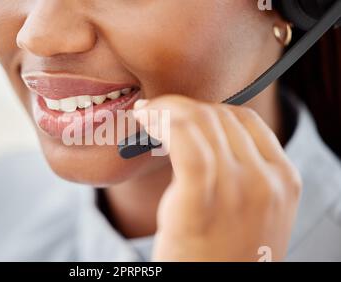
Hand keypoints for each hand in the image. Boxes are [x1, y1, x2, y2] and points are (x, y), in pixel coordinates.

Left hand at [133, 95, 301, 261]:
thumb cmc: (224, 257)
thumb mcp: (248, 213)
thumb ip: (239, 176)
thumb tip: (200, 139)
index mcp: (282, 180)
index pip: (245, 121)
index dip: (208, 110)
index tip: (182, 114)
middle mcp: (267, 181)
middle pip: (219, 118)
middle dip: (182, 108)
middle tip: (156, 113)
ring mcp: (239, 191)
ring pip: (200, 123)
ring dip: (167, 109)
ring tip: (146, 115)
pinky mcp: (201, 202)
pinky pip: (184, 142)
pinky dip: (163, 121)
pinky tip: (145, 121)